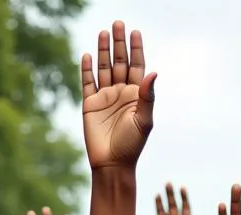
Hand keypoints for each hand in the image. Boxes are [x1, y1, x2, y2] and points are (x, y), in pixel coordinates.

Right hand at [81, 22, 154, 170]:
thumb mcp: (144, 121)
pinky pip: (88, 82)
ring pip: (104, 68)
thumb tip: (153, 72)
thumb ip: (147, 96)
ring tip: (104, 32)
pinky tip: (88, 54)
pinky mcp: (90, 104)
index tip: (135, 32)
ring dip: (104, 51)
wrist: (112, 164)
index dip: (136, 50)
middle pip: (120, 62)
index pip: (137, 67)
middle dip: (119, 44)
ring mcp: (105, 98)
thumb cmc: (132, 146)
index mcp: (136, 96)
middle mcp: (121, 93)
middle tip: (118, 23)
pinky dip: (87, 69)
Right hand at [156, 184, 209, 214]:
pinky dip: (158, 205)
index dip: (184, 197)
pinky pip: (159, 214)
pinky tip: (157, 196)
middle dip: (173, 194)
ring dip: (165, 197)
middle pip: (175, 204)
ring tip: (164, 186)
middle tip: (169, 183)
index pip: (186, 207)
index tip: (182, 188)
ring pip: (167, 207)